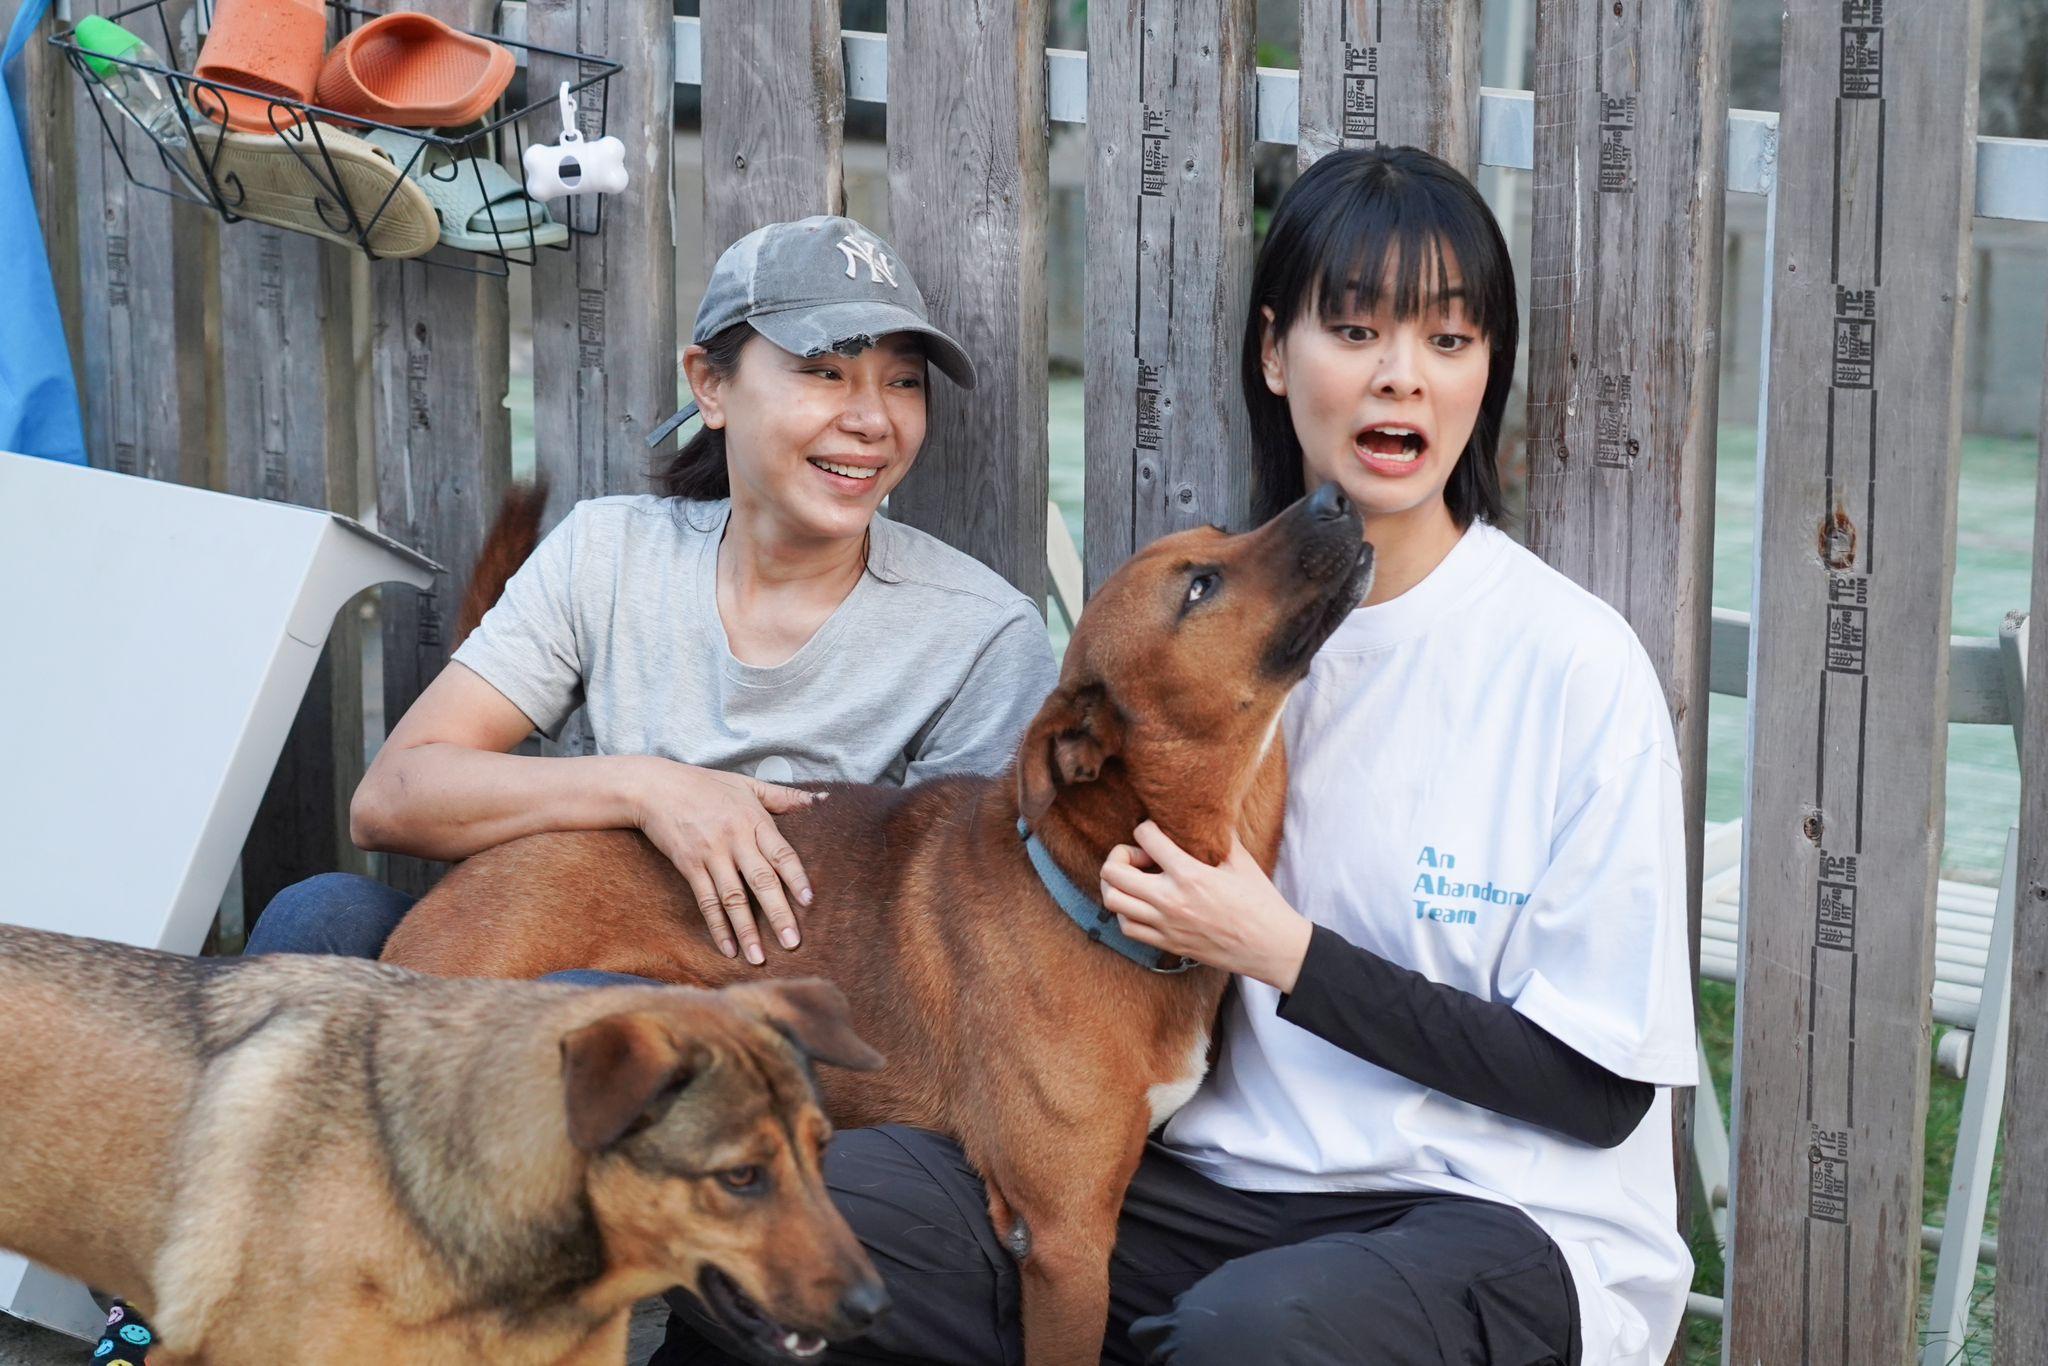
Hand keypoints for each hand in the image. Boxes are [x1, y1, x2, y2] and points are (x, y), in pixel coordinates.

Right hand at [631, 760, 821, 962]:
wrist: (656, 787)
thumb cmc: (706, 784)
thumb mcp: (748, 784)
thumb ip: (786, 796)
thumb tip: (823, 799)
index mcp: (754, 820)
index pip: (782, 853)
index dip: (796, 877)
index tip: (810, 901)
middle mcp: (735, 839)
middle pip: (761, 881)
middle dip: (779, 914)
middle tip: (793, 943)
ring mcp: (711, 854)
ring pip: (733, 898)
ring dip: (747, 930)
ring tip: (758, 958)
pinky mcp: (689, 866)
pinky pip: (706, 901)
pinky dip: (717, 926)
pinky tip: (728, 948)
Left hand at [1098, 821, 1313, 990]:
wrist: (1270, 948)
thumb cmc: (1260, 902)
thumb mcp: (1242, 862)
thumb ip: (1220, 836)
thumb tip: (1210, 813)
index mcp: (1190, 874)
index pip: (1145, 836)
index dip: (1146, 828)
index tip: (1158, 833)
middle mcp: (1171, 900)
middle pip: (1112, 871)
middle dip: (1120, 855)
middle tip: (1141, 857)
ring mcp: (1165, 924)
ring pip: (1112, 900)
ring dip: (1117, 885)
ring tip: (1137, 880)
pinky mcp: (1167, 944)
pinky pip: (1126, 927)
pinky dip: (1125, 912)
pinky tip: (1142, 904)